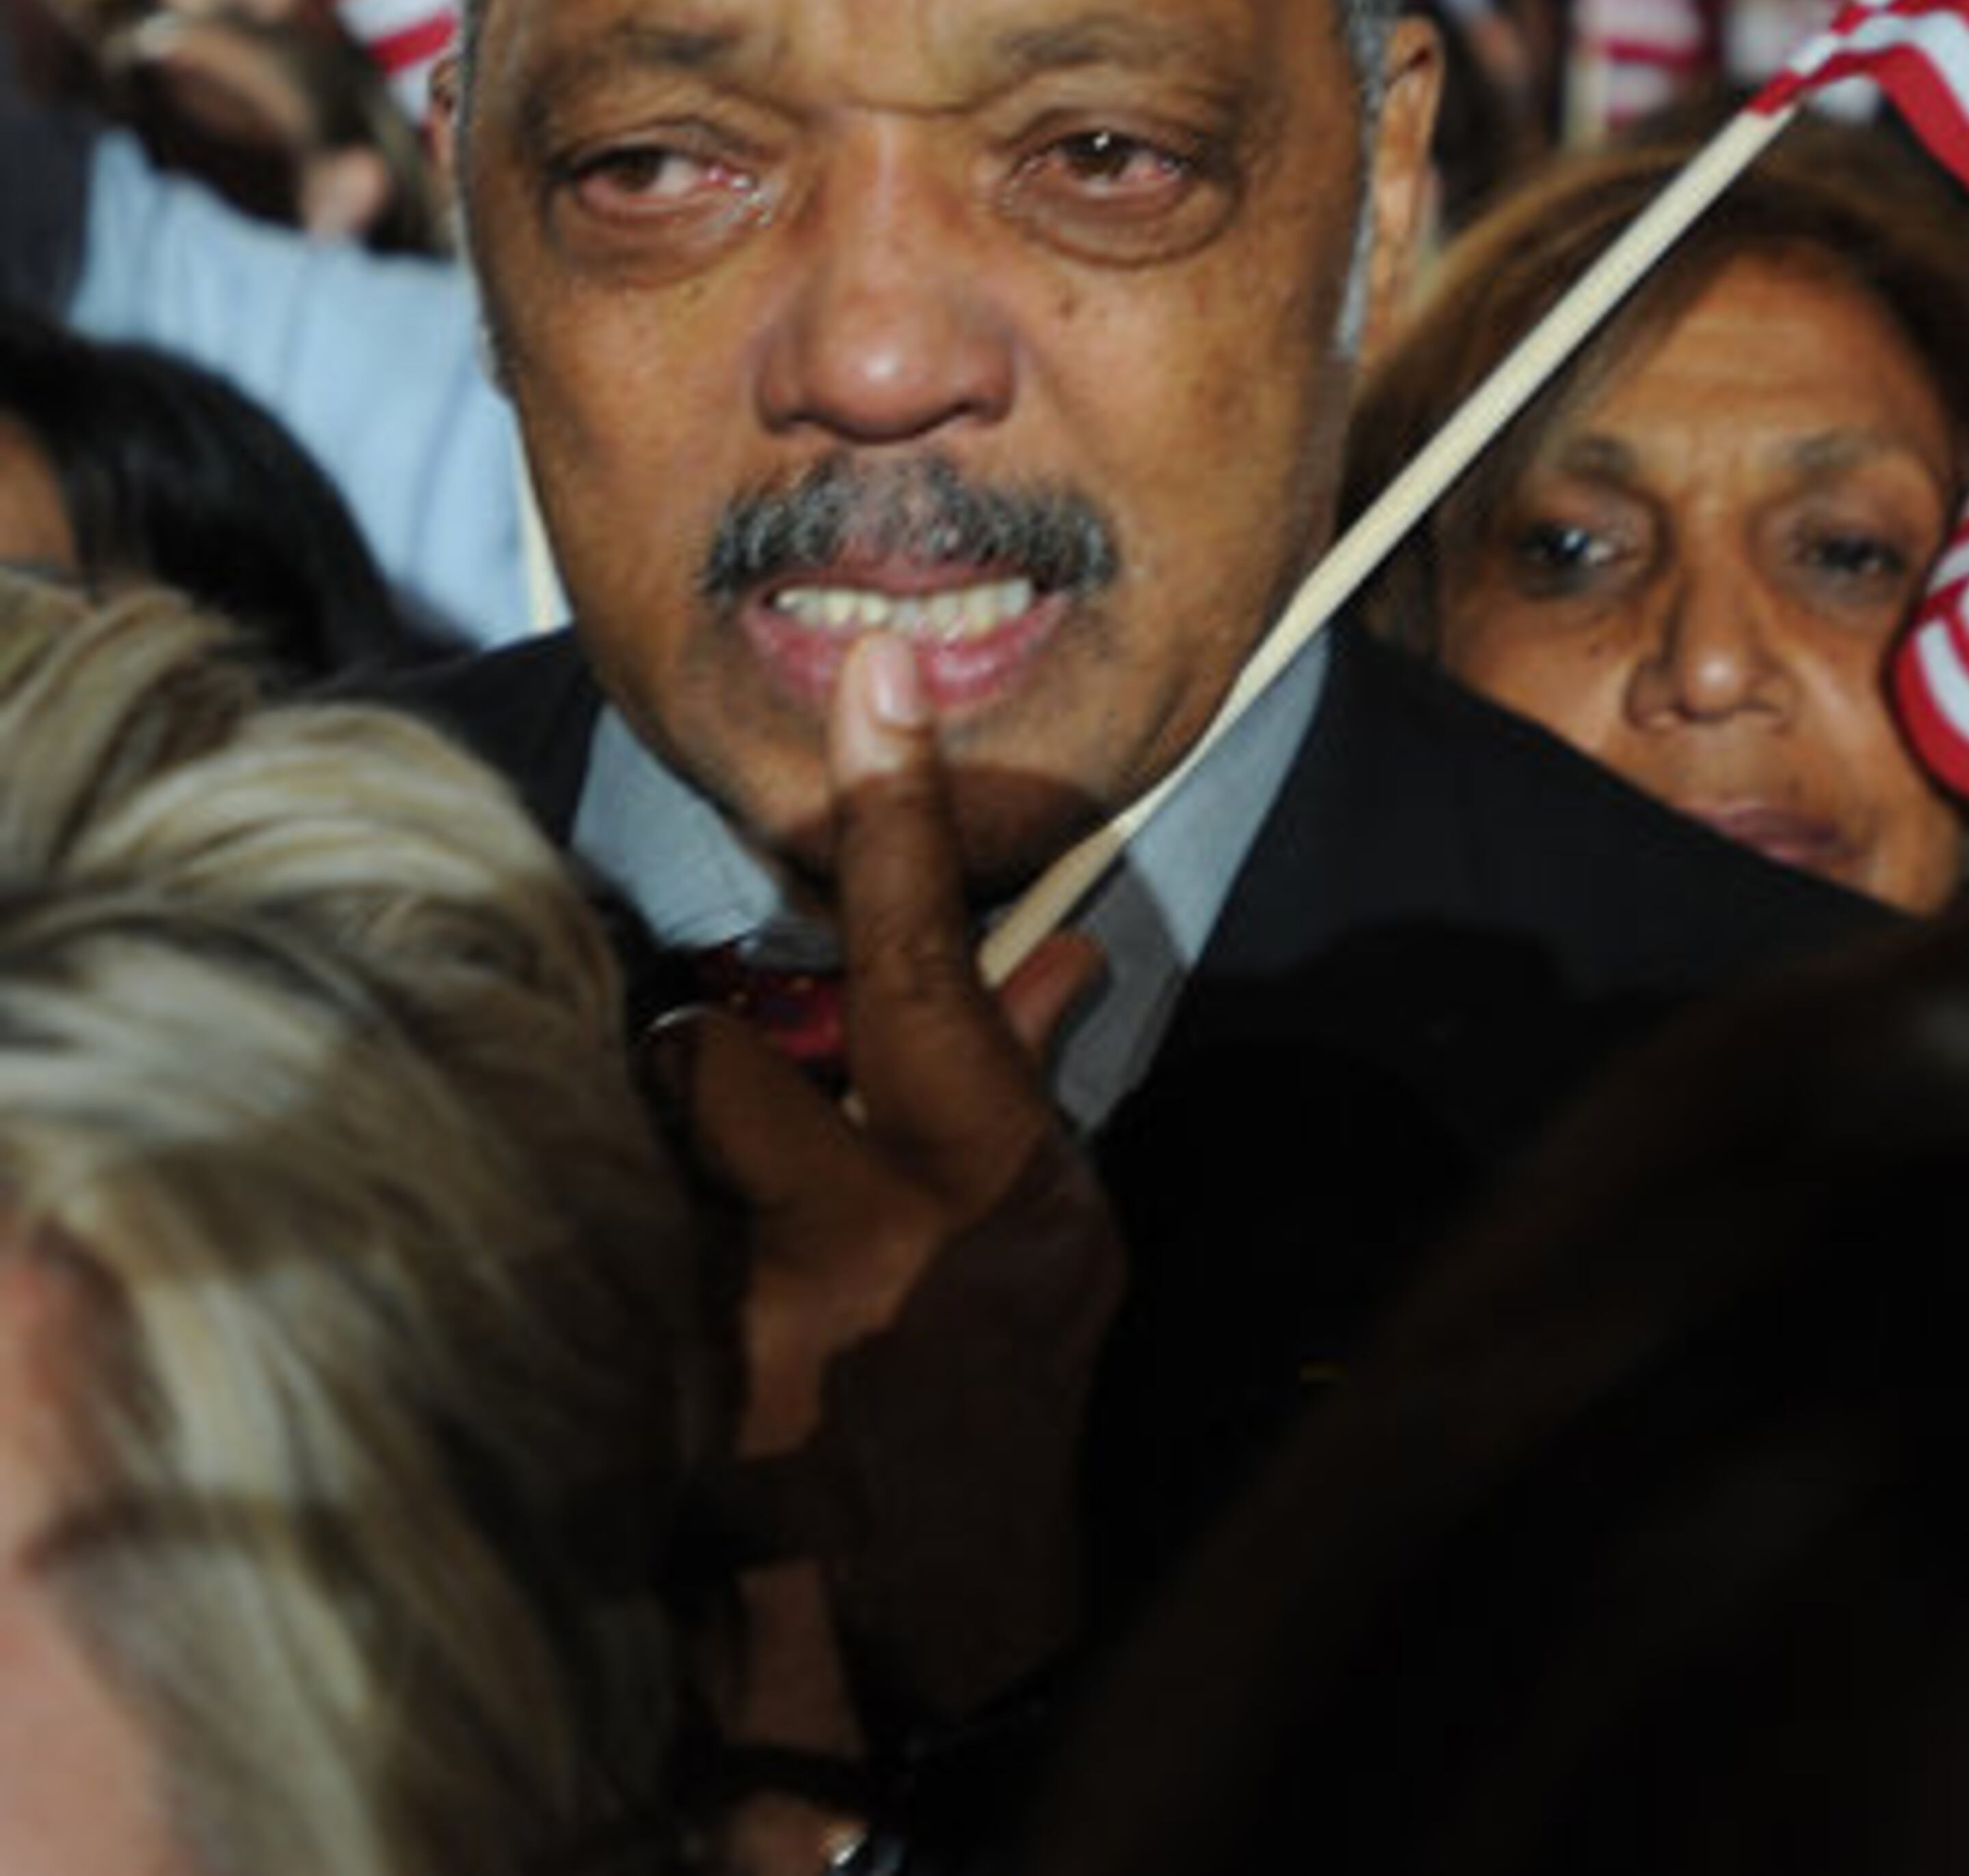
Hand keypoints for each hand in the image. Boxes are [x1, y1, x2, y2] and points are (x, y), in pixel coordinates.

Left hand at [656, 630, 1104, 1456]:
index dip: (895, 816)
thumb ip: (1026, 1077)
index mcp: (983, 1172)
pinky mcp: (656, 1410)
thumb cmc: (1012, 1376)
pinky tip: (670, 1323)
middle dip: (701, 1068)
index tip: (876, 678)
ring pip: (634, 1157)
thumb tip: (1054, 945)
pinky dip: (622, 1269)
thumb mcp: (1054, 1220)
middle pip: (699, 1056)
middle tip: (736, 1112)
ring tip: (712, 1226)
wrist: (942, 1607)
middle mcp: (862, 1238)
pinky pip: (597, 1265)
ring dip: (659, 1170)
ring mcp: (747, 1336)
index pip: (922, 963)